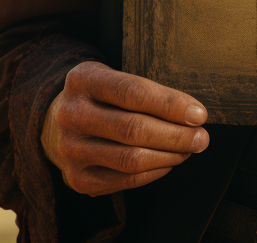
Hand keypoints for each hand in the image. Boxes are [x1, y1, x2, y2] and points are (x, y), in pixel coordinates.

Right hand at [41, 61, 208, 196]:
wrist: (54, 121)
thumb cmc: (98, 95)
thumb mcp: (112, 77)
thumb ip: (145, 92)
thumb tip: (192, 115)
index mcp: (83, 80)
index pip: (134, 93)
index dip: (171, 105)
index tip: (200, 114)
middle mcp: (72, 115)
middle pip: (134, 129)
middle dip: (176, 135)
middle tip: (202, 137)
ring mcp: (71, 150)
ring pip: (131, 159)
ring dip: (169, 156)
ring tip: (190, 149)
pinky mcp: (76, 178)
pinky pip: (125, 180)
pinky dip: (154, 172)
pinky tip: (169, 161)